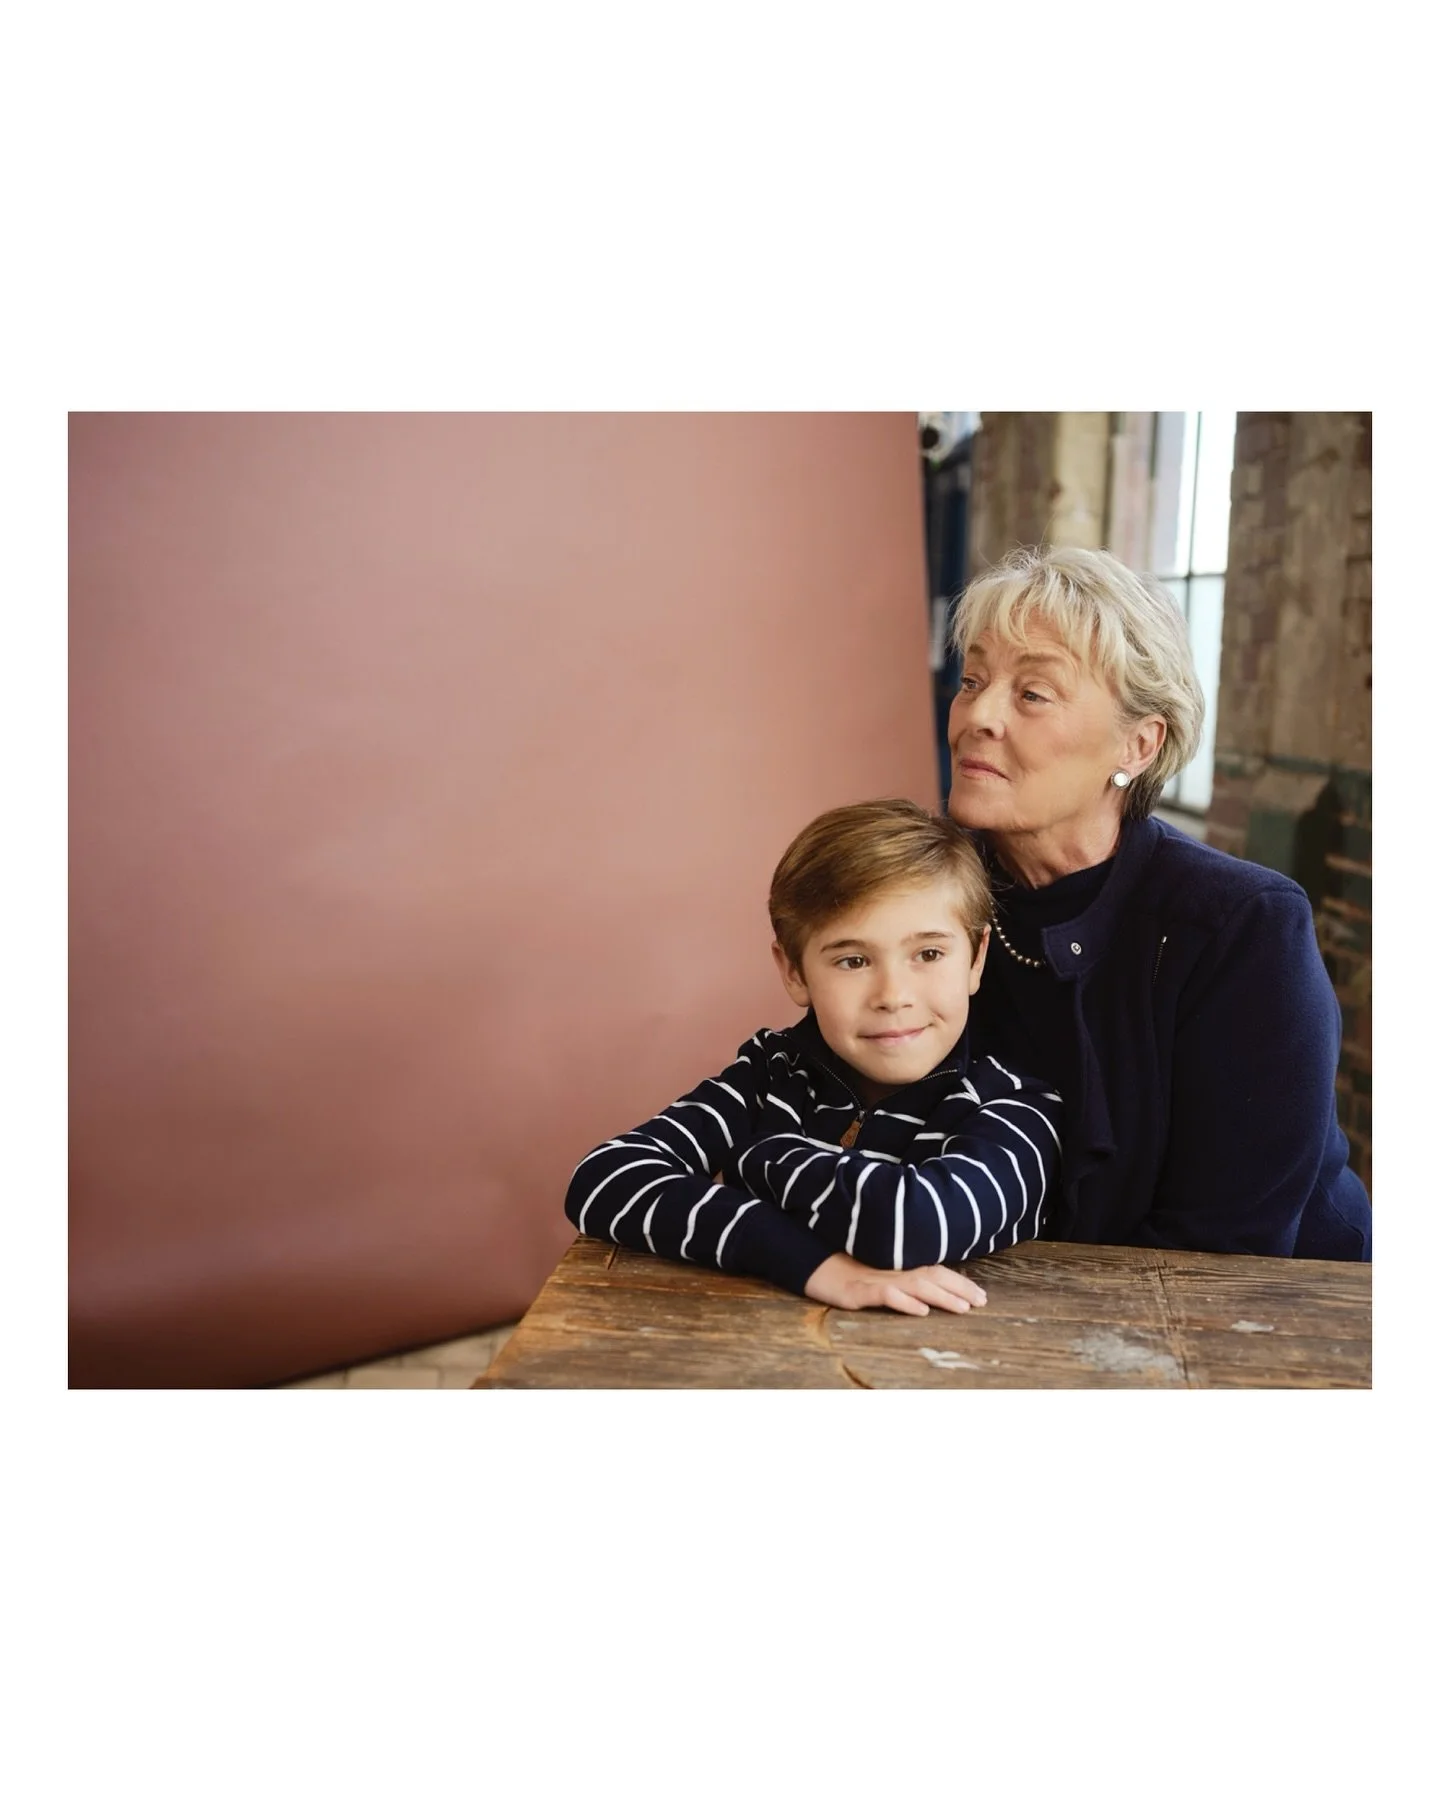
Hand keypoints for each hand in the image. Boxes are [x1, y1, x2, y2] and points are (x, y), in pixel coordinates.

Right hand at [803, 1252, 986, 1316]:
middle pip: (931, 1276)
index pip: (933, 1271)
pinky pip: (884, 1295)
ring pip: (914, 1286)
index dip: (958, 1282)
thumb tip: (924, 1293)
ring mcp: (874, 1279)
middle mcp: (890, 1269)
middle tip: (982, 1302)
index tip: (980, 1295)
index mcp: (895, 1265)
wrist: (804, 1261)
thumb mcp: (871, 1273)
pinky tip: (921, 1310)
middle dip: (959, 1289)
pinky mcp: (857, 1291)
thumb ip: (896, 1278)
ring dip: (941, 1297)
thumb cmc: (838, 1268)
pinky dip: (904, 1301)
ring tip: (963, 1308)